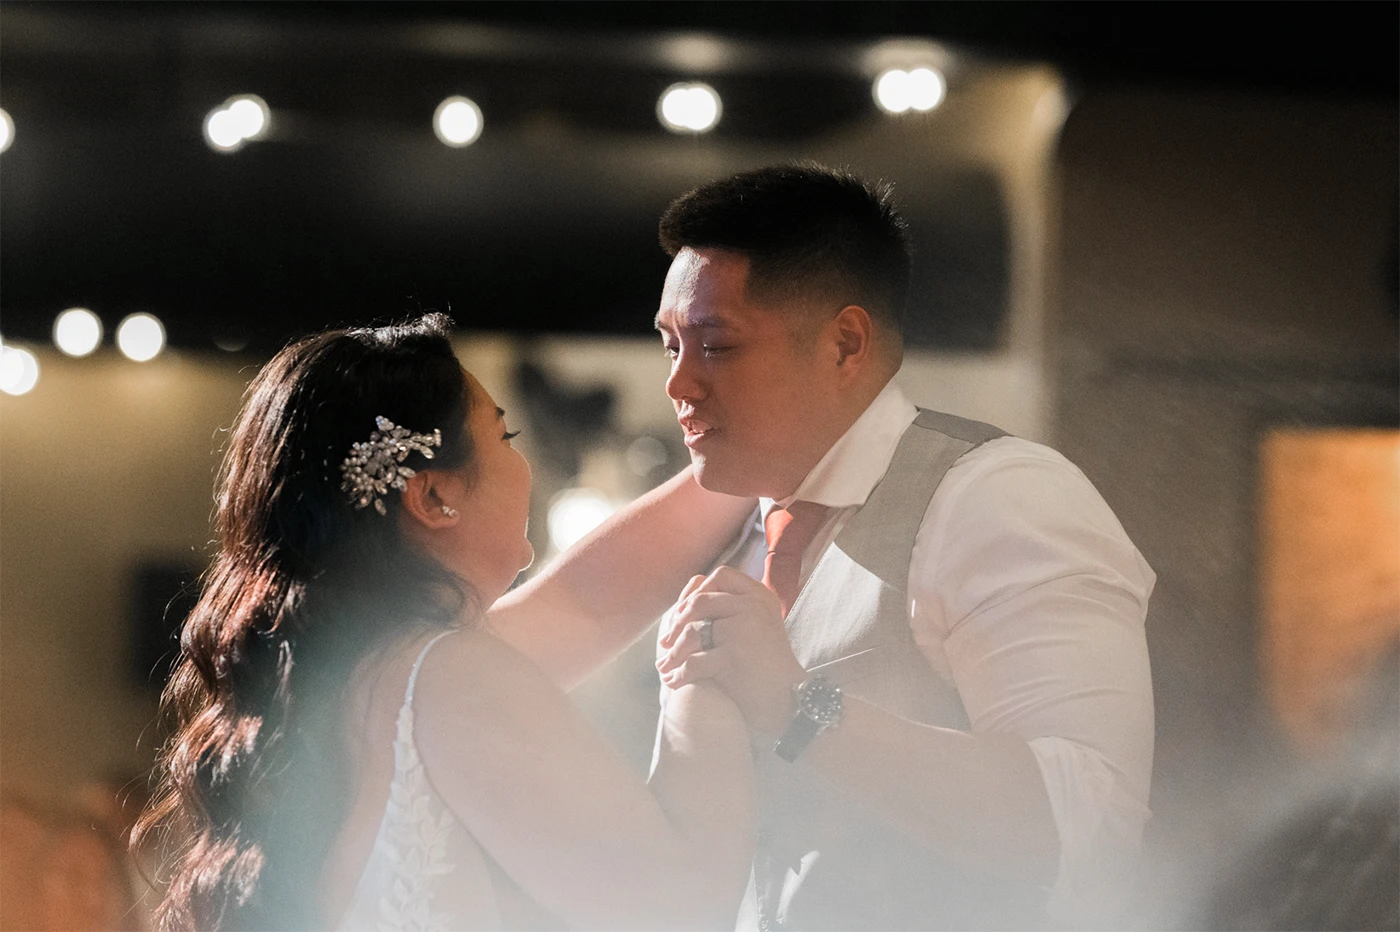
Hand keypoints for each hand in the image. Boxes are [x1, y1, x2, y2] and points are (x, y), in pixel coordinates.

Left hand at [656, 566, 806, 735]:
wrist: (792, 701)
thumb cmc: (768, 665)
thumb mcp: (757, 625)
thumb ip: (732, 607)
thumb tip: (686, 596)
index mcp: (760, 596)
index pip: (722, 576)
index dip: (697, 590)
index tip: (682, 612)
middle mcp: (754, 607)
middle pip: (701, 602)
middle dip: (677, 624)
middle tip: (664, 644)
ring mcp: (744, 629)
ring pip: (693, 632)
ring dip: (674, 653)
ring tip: (664, 667)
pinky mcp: (734, 656)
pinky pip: (695, 662)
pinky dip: (681, 674)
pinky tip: (674, 682)